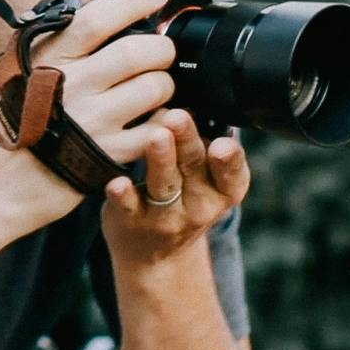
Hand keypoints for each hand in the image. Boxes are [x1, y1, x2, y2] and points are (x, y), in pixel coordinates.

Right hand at [17, 0, 179, 163]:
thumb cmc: (9, 125)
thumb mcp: (17, 73)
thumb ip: (54, 44)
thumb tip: (96, 11)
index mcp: (47, 59)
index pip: (96, 19)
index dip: (133, 1)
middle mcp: (70, 86)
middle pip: (138, 52)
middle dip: (161, 48)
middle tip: (161, 52)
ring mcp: (91, 122)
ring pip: (155, 88)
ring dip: (165, 85)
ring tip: (156, 89)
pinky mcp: (107, 155)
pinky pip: (156, 129)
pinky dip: (165, 121)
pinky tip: (154, 120)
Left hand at [102, 108, 250, 268]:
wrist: (154, 257)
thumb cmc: (182, 198)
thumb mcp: (206, 180)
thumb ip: (205, 146)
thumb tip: (204, 92)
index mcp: (222, 190)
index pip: (232, 174)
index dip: (229, 160)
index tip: (222, 143)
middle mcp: (198, 204)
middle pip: (194, 167)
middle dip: (188, 141)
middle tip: (178, 116)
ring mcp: (164, 216)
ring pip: (164, 184)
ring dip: (160, 160)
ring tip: (155, 136)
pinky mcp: (132, 221)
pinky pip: (128, 207)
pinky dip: (123, 195)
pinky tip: (117, 182)